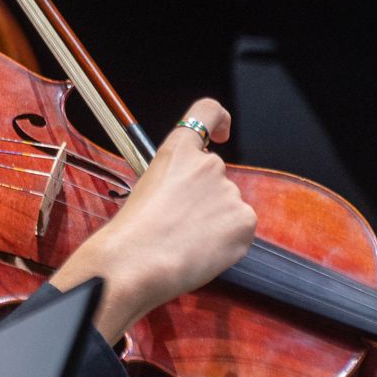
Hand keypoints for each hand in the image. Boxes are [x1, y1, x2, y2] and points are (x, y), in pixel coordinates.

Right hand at [50, 98, 255, 343]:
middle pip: (216, 177)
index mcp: (179, 151)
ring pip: (228, 207)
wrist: (136, 264)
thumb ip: (175, 180)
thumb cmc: (131, 233)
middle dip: (205, 198)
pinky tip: (202, 253)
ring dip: (214, 222)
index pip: (207, 112)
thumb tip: (189, 198)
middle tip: (181, 224)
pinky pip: (240, 230)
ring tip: (186, 243)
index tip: (220, 135)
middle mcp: (209, 164)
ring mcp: (230, 192)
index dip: (219, 121)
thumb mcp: (146, 188)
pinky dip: (226, 242)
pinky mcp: (244, 221)